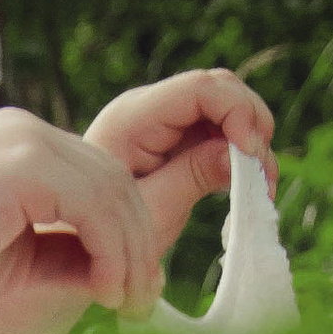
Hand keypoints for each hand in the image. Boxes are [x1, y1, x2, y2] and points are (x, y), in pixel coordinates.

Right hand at [0, 107, 159, 325]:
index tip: (131, 287)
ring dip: (131, 254)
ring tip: (130, 304)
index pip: (97, 177)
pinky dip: (111, 252)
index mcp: (18, 145)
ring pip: (114, 192)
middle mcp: (23, 130)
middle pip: (115, 178)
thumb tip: (118, 275)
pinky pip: (95, 207)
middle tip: (144, 301)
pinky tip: (107, 292)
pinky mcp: (23, 164)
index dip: (124, 233)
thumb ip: (64, 255)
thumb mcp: (14, 261)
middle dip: (138, 243)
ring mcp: (23, 141)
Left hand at [84, 69, 275, 270]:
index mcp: (134, 117)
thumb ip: (193, 177)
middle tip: (262, 175)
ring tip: (260, 187)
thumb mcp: (151, 210)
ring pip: (227, 110)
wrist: (70, 245)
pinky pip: (220, 133)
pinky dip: (240, 156)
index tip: (252, 154)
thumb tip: (243, 154)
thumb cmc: (99, 232)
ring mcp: (164, 122)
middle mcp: (150, 109)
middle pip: (221, 89)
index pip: (200, 88)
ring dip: (251, 144)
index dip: (238, 111)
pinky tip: (247, 186)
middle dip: (251, 125)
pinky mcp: (176, 140)